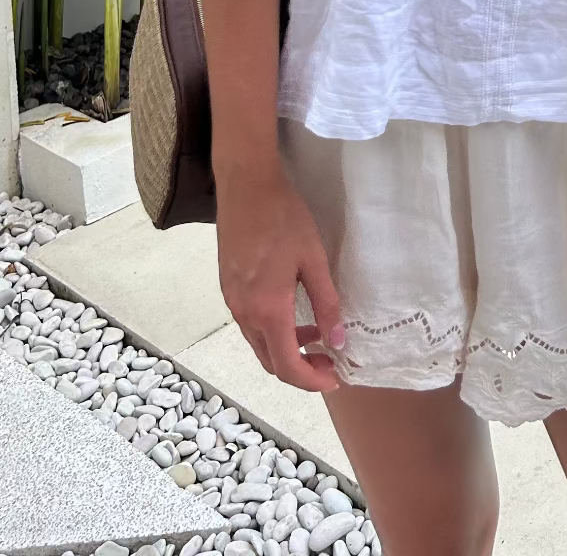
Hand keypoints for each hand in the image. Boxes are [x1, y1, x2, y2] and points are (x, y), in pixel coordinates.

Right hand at [216, 168, 343, 391]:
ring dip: (286, 348)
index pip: (287, 366)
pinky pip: (250, 324)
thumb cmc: (284, 218)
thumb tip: (338, 341)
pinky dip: (273, 330)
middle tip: (329, 358)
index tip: (334, 375)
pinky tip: (293, 312)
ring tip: (317, 334)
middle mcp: (244, 313)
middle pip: (270, 361)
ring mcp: (232, 302)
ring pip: (259, 344)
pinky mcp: (228, 288)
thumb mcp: (313, 259)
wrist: (245, 186)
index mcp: (267, 310)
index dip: (312, 380)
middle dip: (300, 369)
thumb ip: (326, 303)